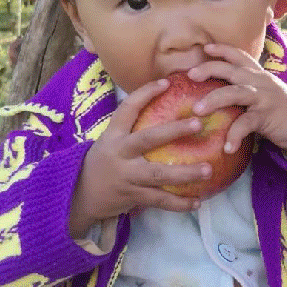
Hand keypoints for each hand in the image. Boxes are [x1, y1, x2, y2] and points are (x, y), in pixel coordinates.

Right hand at [68, 78, 212, 237]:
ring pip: (158, 175)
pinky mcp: (133, 197)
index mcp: (114, 136)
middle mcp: (120, 154)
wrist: (78, 196)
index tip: (166, 83)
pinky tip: (197, 202)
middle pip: (148, 139)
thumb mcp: (111, 141)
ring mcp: (127, 177)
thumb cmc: (104, 162)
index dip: (145, 94)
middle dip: (174, 131)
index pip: (127, 109)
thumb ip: (133, 128)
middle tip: (198, 123)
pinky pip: (160, 200)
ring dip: (185, 173)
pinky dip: (179, 203)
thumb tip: (168, 106)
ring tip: (208, 169)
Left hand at [187, 43, 286, 152]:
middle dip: (209, 69)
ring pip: (234, 93)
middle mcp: (259, 82)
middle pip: (231, 70)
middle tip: (191, 75)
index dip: (222, 50)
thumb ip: (246, 88)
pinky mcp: (266, 117)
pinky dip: (234, 135)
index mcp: (258, 75)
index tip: (206, 48)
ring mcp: (263, 98)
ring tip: (197, 110)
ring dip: (213, 99)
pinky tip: (227, 147)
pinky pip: (246, 124)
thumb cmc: (280, 110)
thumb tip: (217, 92)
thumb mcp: (264, 92)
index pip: (239, 56)